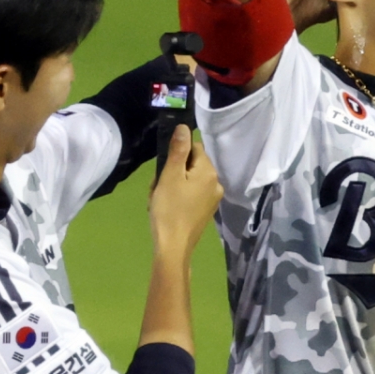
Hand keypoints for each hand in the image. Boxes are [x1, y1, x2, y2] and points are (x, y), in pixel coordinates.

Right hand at [148, 126, 221, 257]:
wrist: (173, 246)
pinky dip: (179, 196)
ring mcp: (212, 199)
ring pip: (190, 180)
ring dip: (173, 184)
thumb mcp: (170, 175)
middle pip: (192, 164)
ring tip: (160, 198)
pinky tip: (168, 207)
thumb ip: (178, 149)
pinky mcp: (206, 211)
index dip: (177, 154)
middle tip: (158, 186)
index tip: (164, 169)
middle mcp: (216, 183)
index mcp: (209, 171)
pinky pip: (192, 194)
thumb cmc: (169, 209)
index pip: (194, 147)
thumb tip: (184, 127)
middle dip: (173, 170)